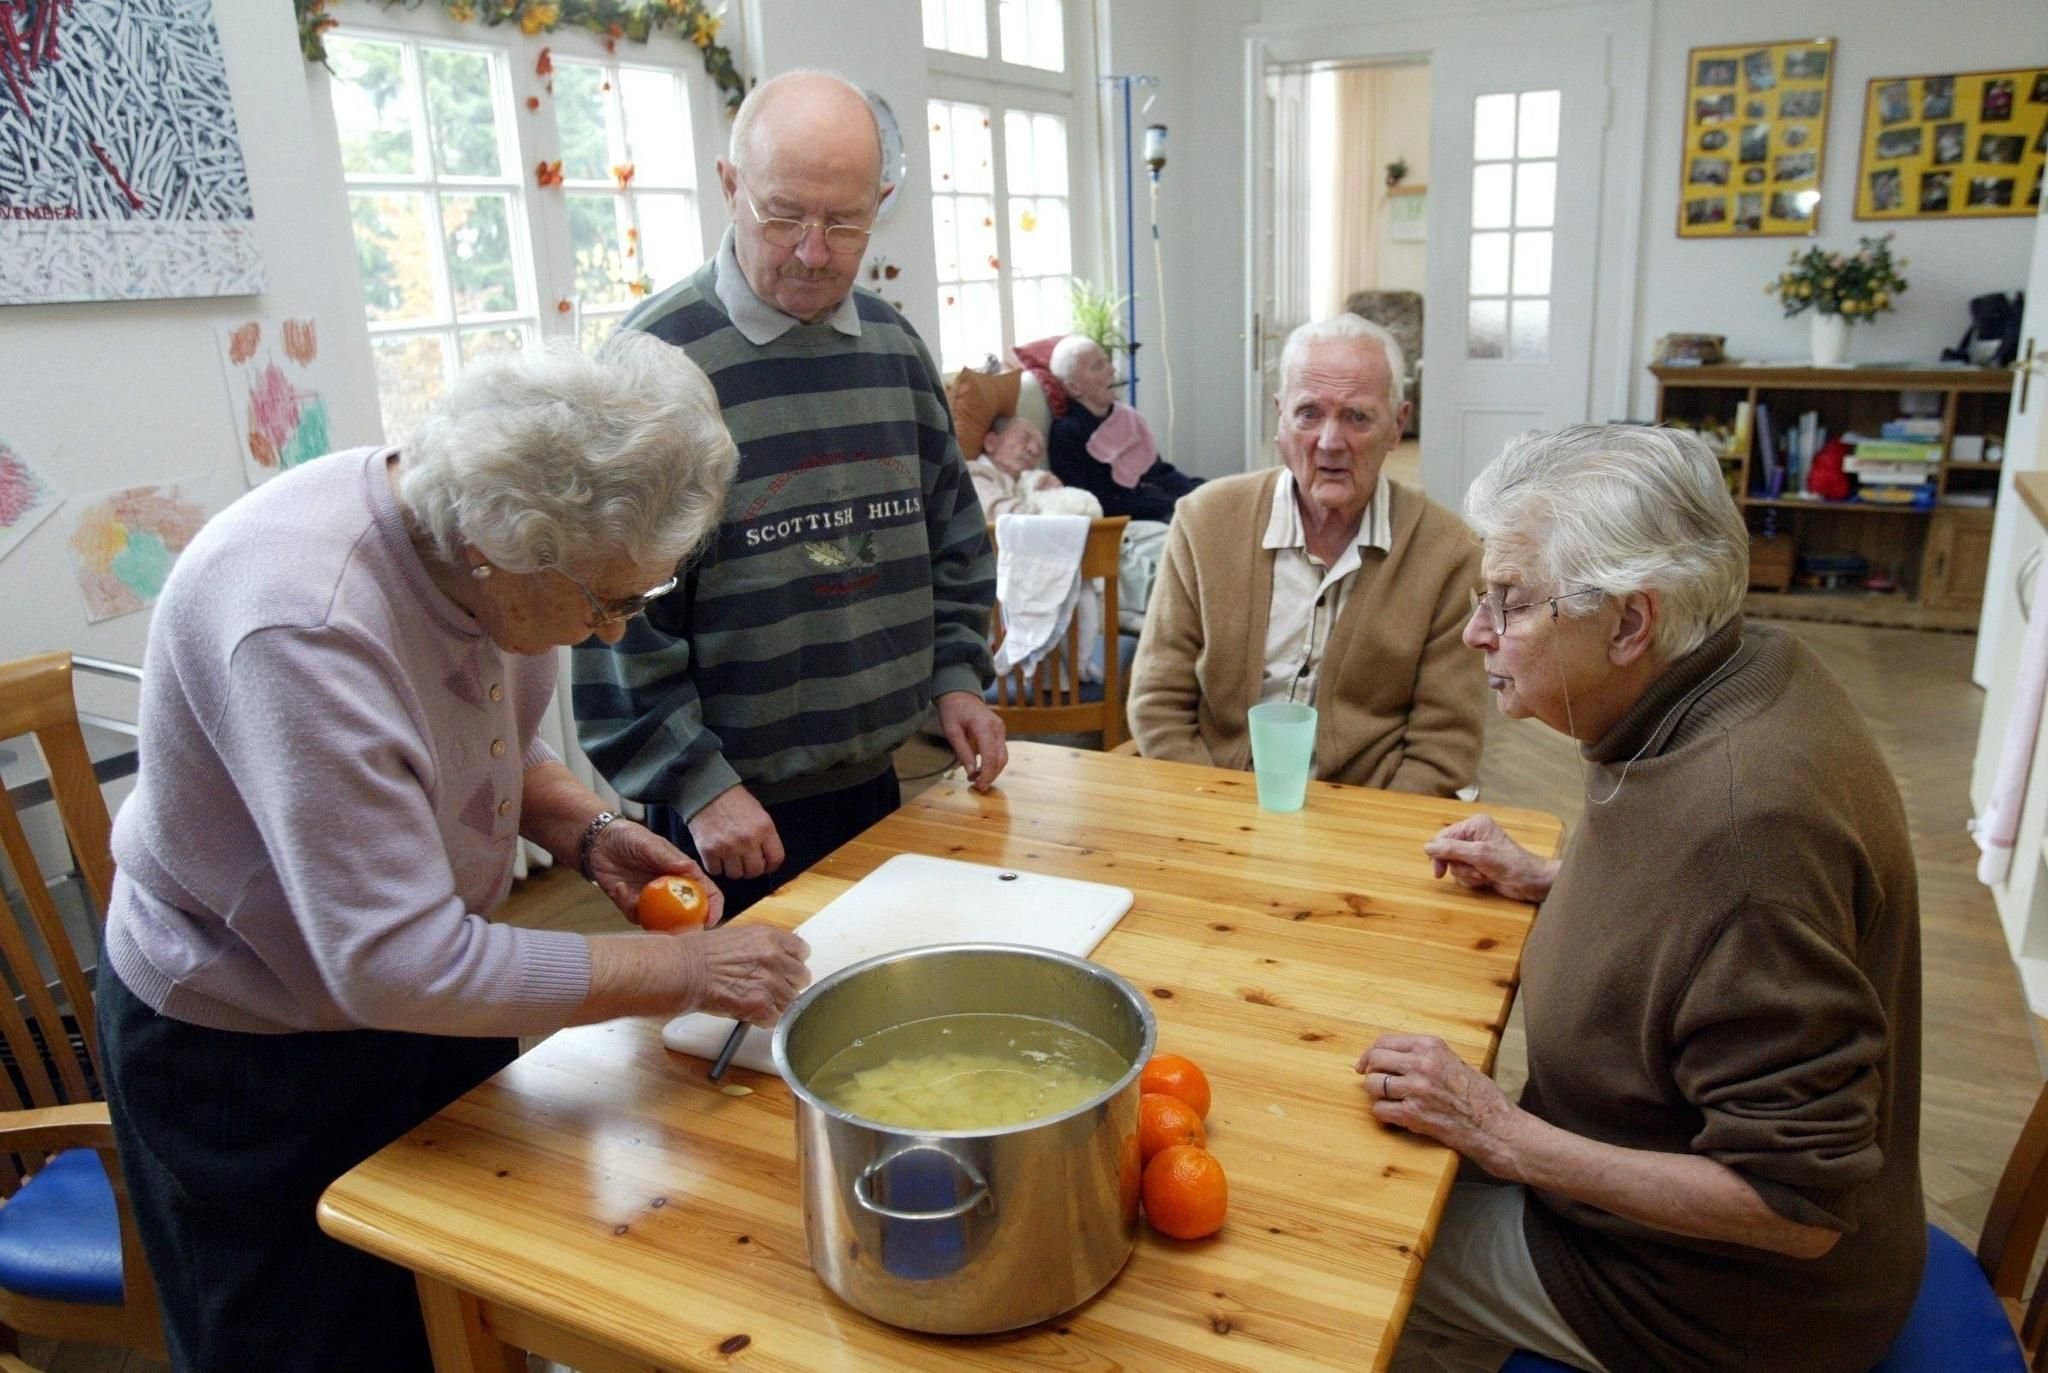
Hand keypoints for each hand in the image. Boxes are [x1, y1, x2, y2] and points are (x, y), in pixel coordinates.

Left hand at [586, 819, 726, 926]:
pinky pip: (635, 916)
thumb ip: (667, 856)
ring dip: (655, 921)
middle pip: (688, 914)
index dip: (713, 908)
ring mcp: (652, 900)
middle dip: (687, 925)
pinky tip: (620, 887)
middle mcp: (671, 890)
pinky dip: (628, 905)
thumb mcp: (648, 842)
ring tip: (641, 902)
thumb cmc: (628, 837)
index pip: (707, 893)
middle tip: (679, 928)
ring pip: (662, 922)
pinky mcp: (632, 905)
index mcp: (683, 873)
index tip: (710, 921)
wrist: (598, 842)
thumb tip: (689, 868)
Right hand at [675, 924, 812, 1027]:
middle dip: (787, 984)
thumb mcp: (739, 936)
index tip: (786, 968)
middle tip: (769, 987)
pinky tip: (749, 1012)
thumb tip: (773, 957)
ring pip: (791, 1001)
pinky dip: (763, 1019)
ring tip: (756, 1001)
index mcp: (770, 937)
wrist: (683, 970)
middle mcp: (775, 958)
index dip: (793, 962)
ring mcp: (770, 983)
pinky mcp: (760, 1006)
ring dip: (776, 1004)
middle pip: (801, 977)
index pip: (802, 951)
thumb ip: (762, 947)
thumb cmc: (699, 953)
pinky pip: (775, 1019)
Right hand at [688, 785, 784, 879]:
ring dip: (733, 869)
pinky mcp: (708, 851)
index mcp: (764, 829)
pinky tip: (717, 856)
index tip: (765, 864)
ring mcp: (727, 847)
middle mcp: (747, 841)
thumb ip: (765, 836)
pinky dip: (716, 867)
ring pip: (735, 874)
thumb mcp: (759, 813)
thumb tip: (767, 857)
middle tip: (745, 861)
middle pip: (755, 871)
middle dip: (751, 869)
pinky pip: (715, 871)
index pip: (776, 859)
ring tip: (730, 857)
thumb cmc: (733, 800)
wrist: (707, 791)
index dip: (771, 865)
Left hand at [936, 690, 1007, 791]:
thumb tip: (971, 772)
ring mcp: (1000, 729)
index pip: (990, 756)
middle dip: (991, 775)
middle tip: (978, 787)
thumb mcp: (951, 731)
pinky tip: (981, 769)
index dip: (986, 774)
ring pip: (1003, 756)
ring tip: (977, 779)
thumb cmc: (953, 709)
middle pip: (1001, 759)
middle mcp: (997, 728)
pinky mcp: (1000, 731)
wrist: (959, 693)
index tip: (978, 785)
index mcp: (984, 726)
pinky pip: (1000, 751)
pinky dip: (993, 762)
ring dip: (993, 771)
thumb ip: (963, 751)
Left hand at [1356, 1033, 1523, 1172]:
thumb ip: (1425, 1056)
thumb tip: (1394, 1056)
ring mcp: (1416, 1089)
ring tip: (1390, 1100)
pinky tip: (1396, 1115)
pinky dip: (1384, 1113)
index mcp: (1431, 1046)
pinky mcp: (1413, 1114)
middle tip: (1374, 1083)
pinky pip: (1380, 1110)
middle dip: (1371, 1072)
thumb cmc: (1479, 1095)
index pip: (1385, 1041)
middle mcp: (1421, 1064)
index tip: (1366, 1063)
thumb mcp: (1453, 1061)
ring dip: (1377, 1094)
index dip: (1371, 1054)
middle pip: (1375, 1060)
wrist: (1495, 1125)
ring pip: (1374, 1085)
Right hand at [1422, 814, 1556, 903]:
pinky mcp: (1480, 866)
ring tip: (1484, 875)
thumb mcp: (1478, 854)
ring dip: (1467, 875)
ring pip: (1455, 866)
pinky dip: (1472, 880)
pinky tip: (1486, 880)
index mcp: (1474, 825)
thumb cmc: (1511, 863)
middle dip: (1458, 866)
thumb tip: (1427, 847)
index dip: (1438, 854)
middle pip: (1447, 852)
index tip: (1438, 871)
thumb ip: (1451, 849)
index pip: (1443, 837)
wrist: (1531, 882)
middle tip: (1470, 873)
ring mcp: (1476, 852)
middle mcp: (1474, 836)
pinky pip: (1463, 874)